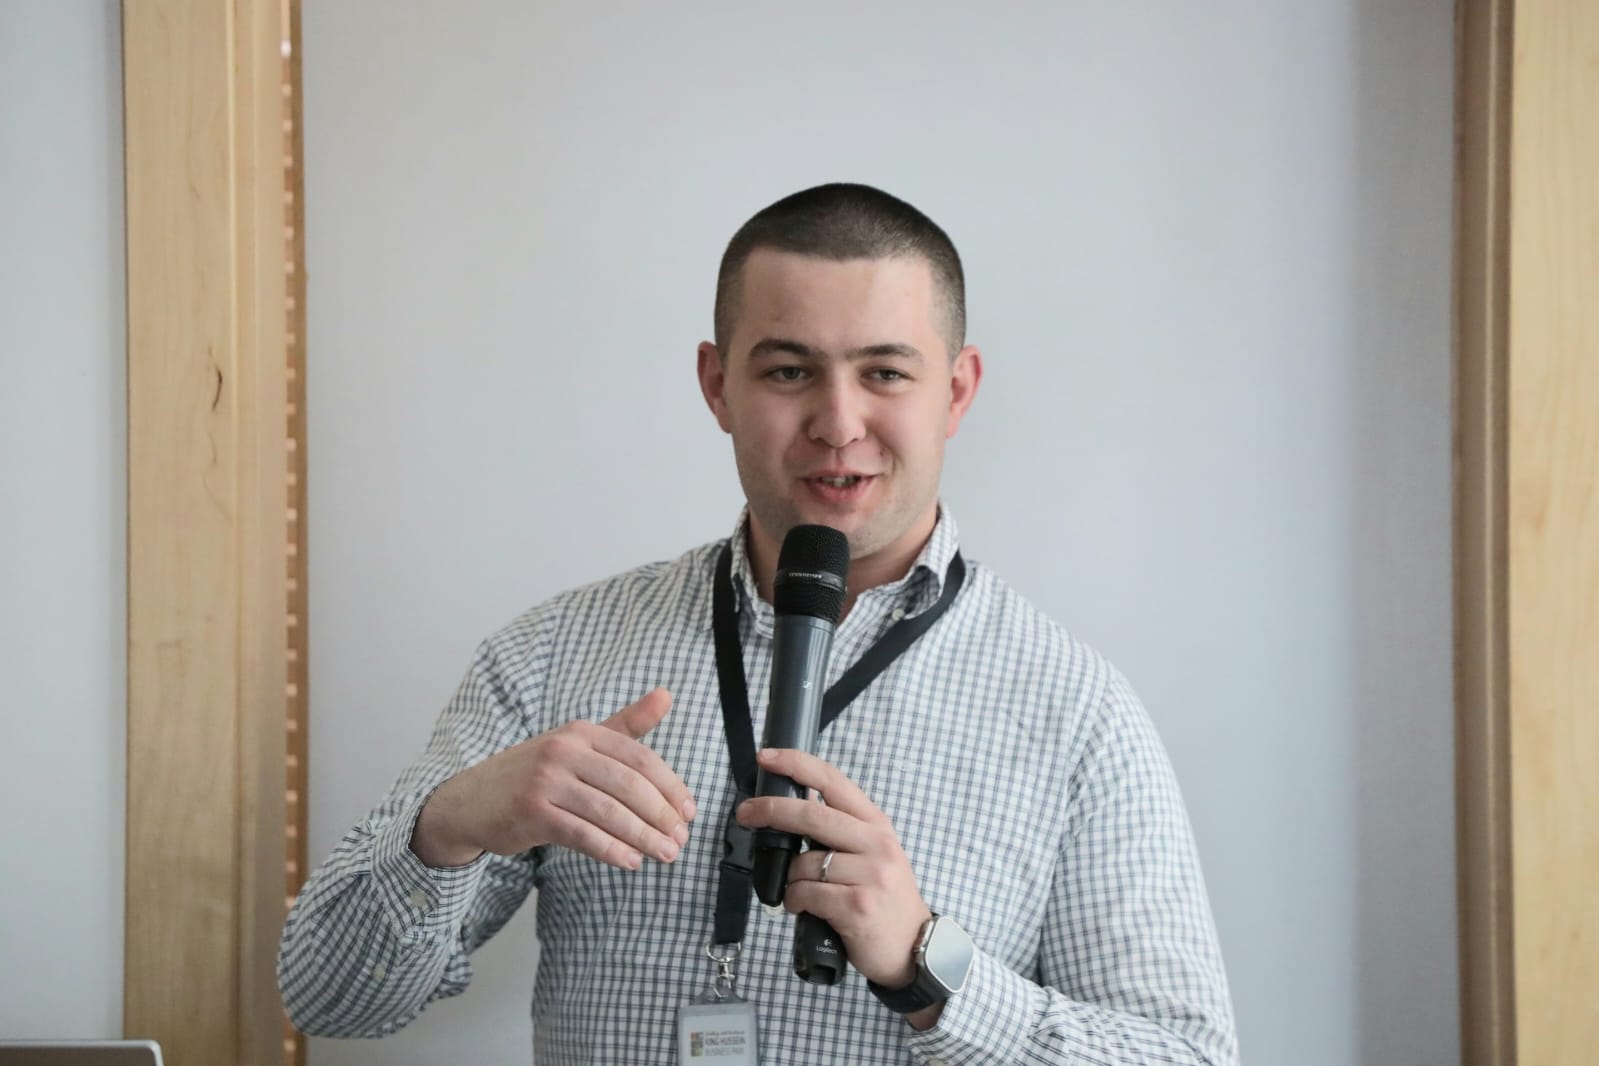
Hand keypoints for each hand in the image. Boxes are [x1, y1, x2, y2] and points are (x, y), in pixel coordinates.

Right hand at [412, 687, 696, 869]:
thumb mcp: (578, 744)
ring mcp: (546, 781)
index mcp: (582, 732)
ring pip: (609, 812)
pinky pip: (582, 834)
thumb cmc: (535, 773)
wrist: (472, 801)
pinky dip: (612, 850)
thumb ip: (625, 726)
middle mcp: (564, 751)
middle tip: (681, 839)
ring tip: (665, 854)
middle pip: (629, 785)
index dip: (670, 786)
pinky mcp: (532, 812)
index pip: (639, 757)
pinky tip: (630, 861)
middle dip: (661, 815)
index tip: (689, 811)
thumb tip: (667, 695)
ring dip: (643, 837)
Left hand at [735, 748, 930, 989]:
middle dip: (770, 810)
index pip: (833, 781)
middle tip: (744, 813)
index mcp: (875, 824)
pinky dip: (795, 902)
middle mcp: (875, 844)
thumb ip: (840, 832)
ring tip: (803, 893)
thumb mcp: (874, 854)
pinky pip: (805, 894)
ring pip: (802, 863)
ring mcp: (868, 875)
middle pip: (811, 815)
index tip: (766, 757)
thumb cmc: (885, 898)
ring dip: (790, 879)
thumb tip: (790, 811)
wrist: (915, 947)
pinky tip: (804, 908)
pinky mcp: (857, 906)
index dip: (796, 764)